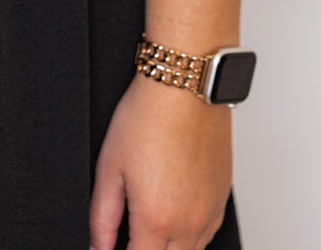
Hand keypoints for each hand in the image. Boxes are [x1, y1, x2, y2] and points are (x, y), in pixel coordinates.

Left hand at [89, 73, 232, 249]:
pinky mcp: (223, 198)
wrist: (185, 86)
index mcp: (158, 220)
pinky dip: (188, 235)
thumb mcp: (109, 167)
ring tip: (147, 224)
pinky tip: (171, 214)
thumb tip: (97, 247)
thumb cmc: (147, 117)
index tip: (111, 248)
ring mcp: (211, 213)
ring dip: (168, 248)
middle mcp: (190, 223)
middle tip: (128, 235)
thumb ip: (102, 218)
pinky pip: (206, 234)